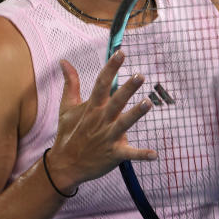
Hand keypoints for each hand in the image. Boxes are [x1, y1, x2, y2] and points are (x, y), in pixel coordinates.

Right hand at [47, 51, 156, 192]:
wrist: (65, 165)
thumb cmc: (69, 133)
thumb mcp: (66, 107)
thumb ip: (70, 83)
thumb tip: (64, 61)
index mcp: (92, 107)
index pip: (101, 83)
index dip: (111, 68)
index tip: (121, 53)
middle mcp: (100, 120)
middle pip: (115, 102)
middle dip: (127, 89)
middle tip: (140, 76)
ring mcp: (107, 137)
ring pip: (123, 124)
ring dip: (135, 114)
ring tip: (147, 103)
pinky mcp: (114, 154)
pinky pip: (129, 154)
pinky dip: (142, 154)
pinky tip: (154, 154)